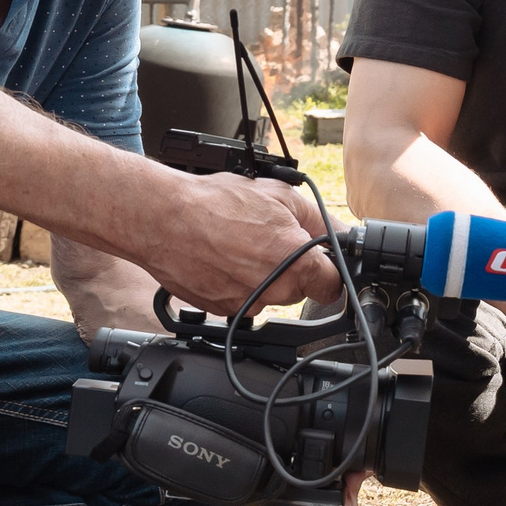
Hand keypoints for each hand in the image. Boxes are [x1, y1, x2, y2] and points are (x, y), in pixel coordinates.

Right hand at [139, 171, 342, 315]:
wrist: (164, 219)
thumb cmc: (217, 204)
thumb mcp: (280, 195)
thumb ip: (319, 220)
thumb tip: (342, 233)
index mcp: (297, 262)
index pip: (333, 285)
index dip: (329, 270)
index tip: (321, 261)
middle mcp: (275, 290)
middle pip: (300, 289)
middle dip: (293, 268)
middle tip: (270, 240)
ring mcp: (248, 304)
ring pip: (271, 296)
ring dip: (264, 276)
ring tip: (241, 245)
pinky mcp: (223, 310)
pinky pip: (244, 301)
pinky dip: (239, 284)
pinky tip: (224, 258)